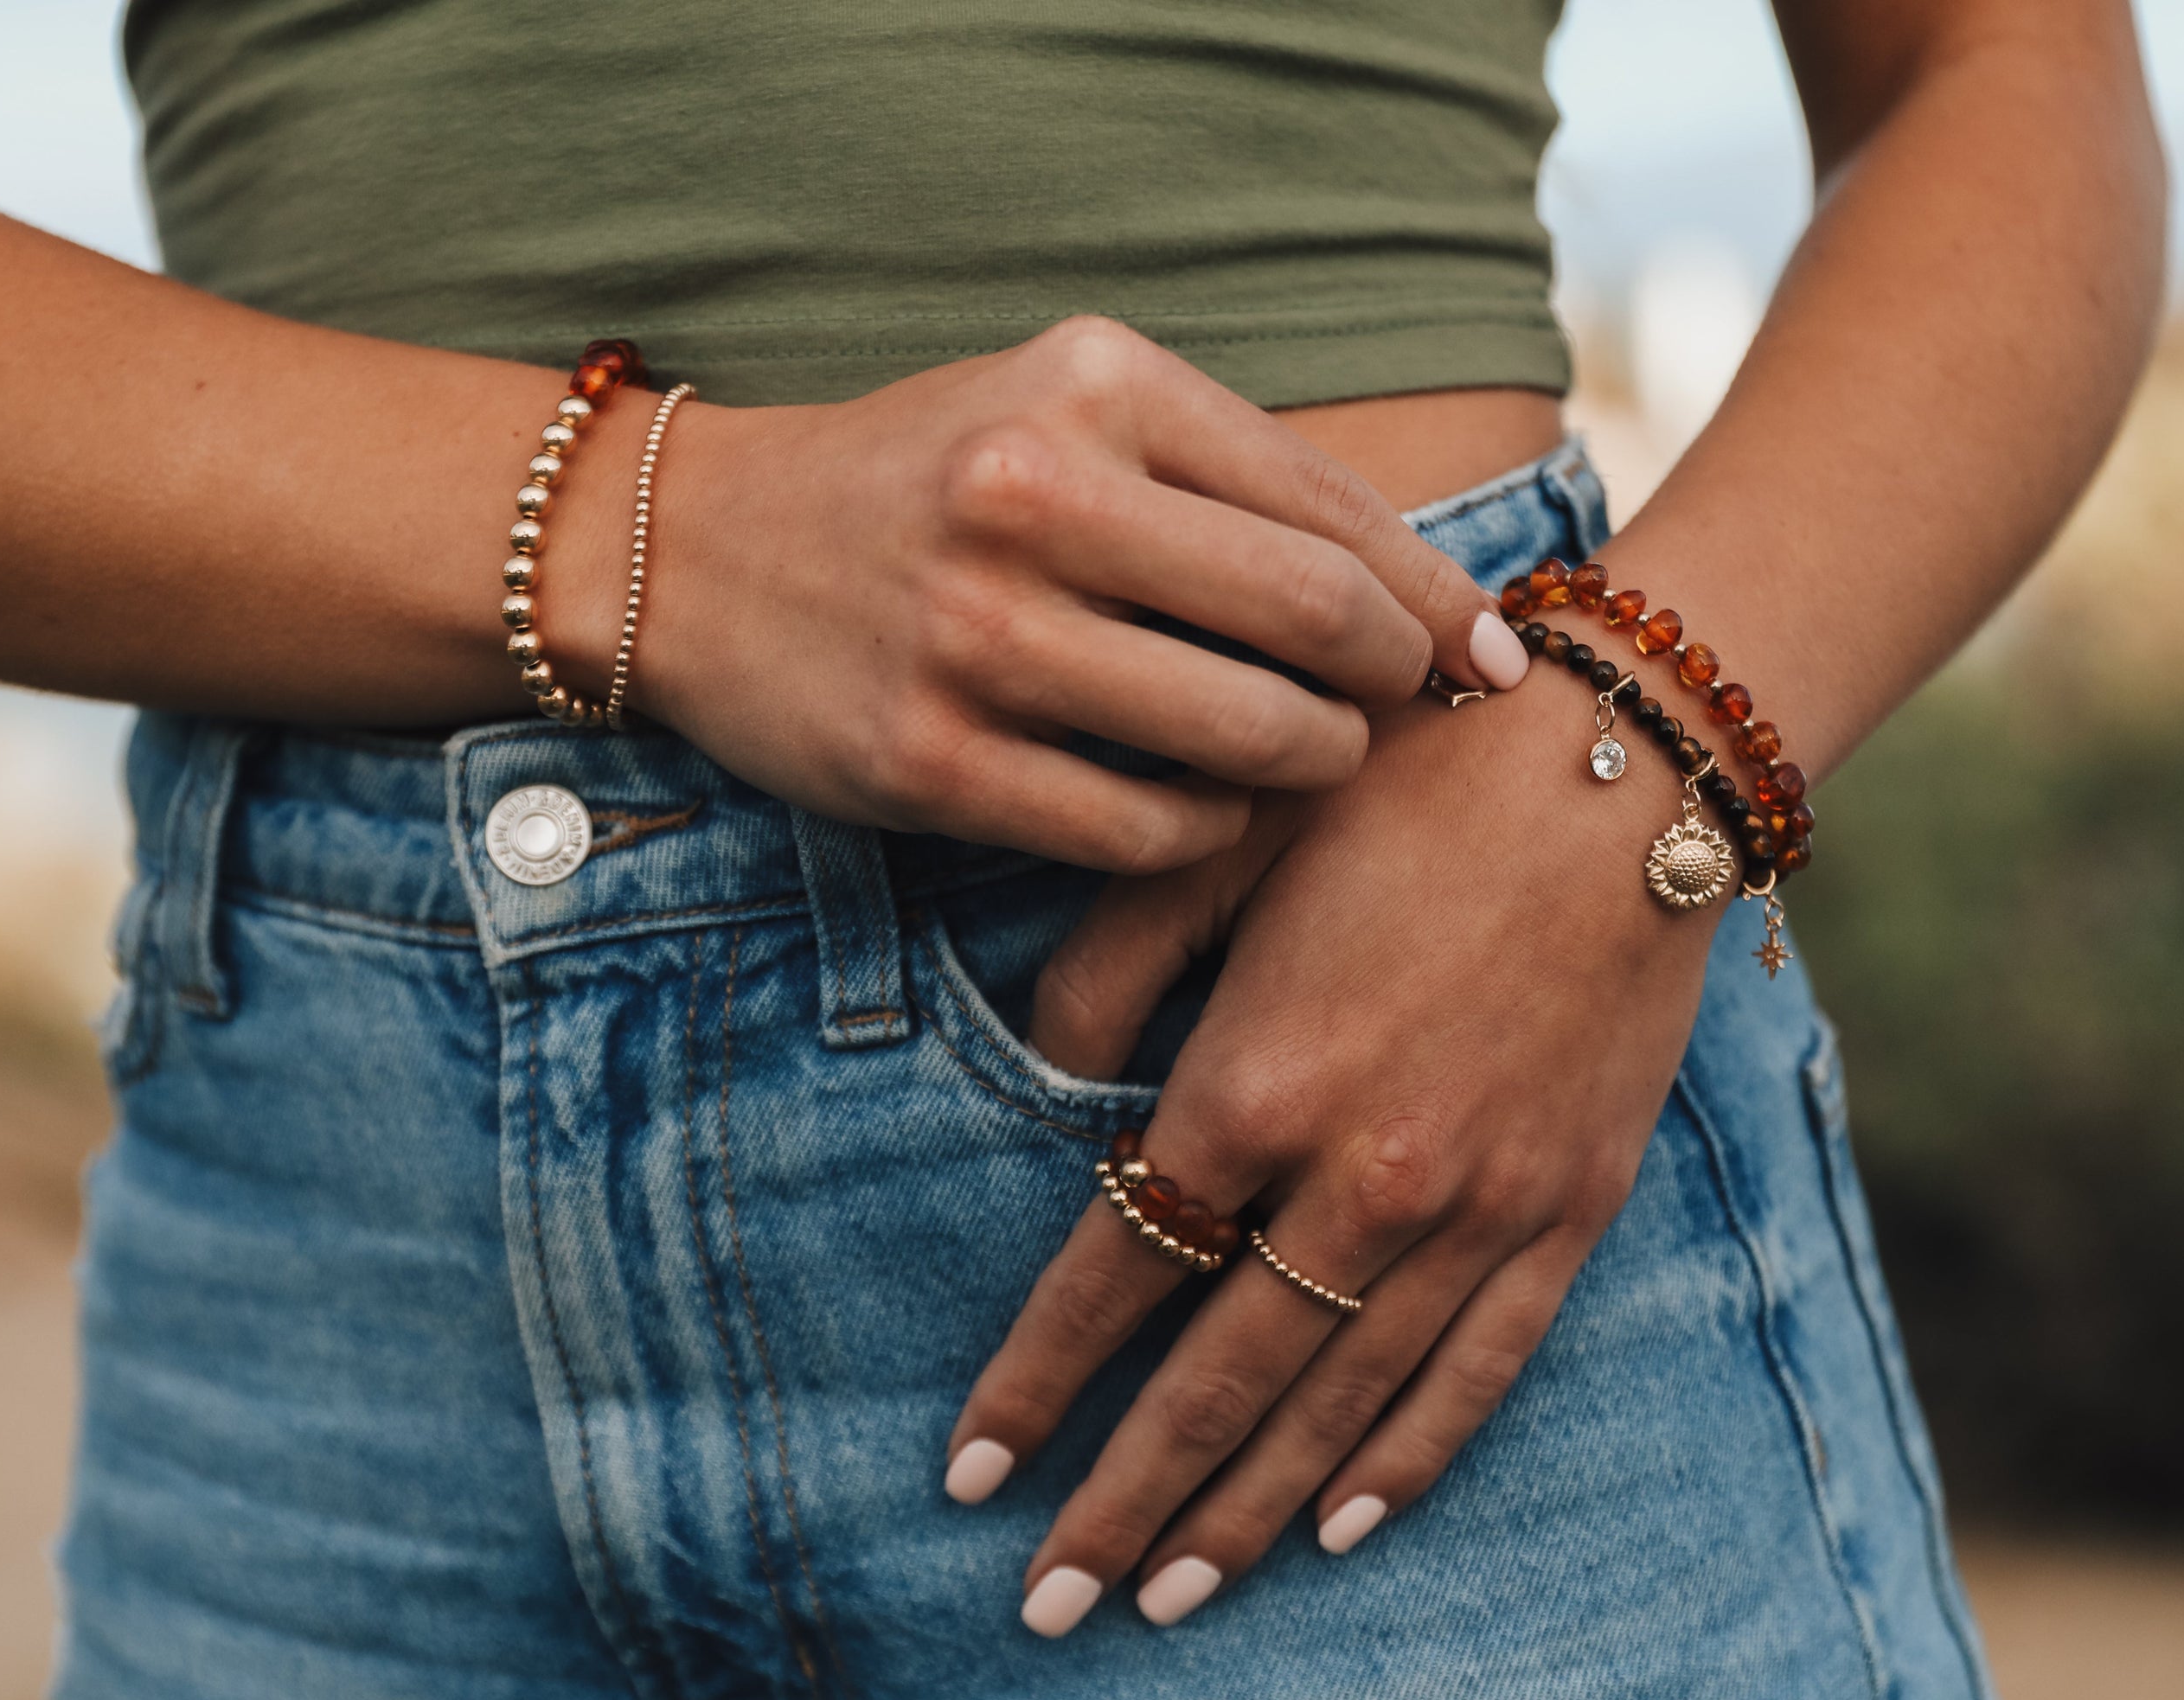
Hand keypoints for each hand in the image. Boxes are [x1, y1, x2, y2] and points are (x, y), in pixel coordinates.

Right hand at [632, 317, 1523, 873]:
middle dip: (1388, 683)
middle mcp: (1032, 496)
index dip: (1436, 601)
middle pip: (1313, 619)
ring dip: (1307, 766)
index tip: (1487, 659)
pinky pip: (1144, 830)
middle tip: (1392, 712)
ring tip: (1300, 757)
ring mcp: (974, 635)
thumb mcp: (1071, 413)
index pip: (1328, 508)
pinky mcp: (929, 760)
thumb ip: (1238, 482)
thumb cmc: (933, 482)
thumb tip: (1446, 611)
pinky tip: (1196, 805)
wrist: (696, 551)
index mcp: (1092, 385)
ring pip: (1244, 738)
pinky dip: (1202, 831)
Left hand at [940, 685, 1728, 1632]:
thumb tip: (1037, 1077)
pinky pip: (1477, 1373)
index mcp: (1255, 1084)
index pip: (1112, 1278)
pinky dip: (1406, 1461)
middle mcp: (1362, 1177)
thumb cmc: (1401, 775)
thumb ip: (1105, 969)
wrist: (1626, 757)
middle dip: (1120, 1504)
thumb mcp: (1220, 842)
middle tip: (1043, 1605)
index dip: (1029, 1386)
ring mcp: (1476, 1209)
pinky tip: (1342, 1527)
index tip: (965, 1475)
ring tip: (1168, 1598)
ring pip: (1339, 1407)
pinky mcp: (1567, 1210)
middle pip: (1214, 1382)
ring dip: (1245, 1515)